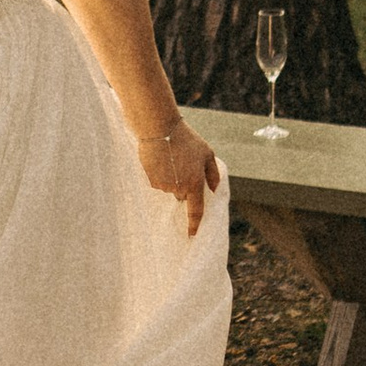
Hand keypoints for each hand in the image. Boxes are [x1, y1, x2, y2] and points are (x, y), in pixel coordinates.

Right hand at [140, 112, 220, 233]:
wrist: (160, 129)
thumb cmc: (187, 140)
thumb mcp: (207, 153)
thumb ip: (213, 174)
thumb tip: (214, 190)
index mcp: (194, 184)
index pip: (196, 211)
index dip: (194, 225)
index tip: (192, 235)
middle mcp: (178, 189)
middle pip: (182, 196)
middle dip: (184, 186)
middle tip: (184, 166)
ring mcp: (163, 186)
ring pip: (170, 188)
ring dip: (172, 179)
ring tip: (172, 159)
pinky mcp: (151, 180)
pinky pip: (158, 183)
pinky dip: (161, 174)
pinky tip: (162, 160)